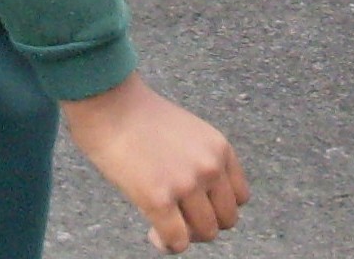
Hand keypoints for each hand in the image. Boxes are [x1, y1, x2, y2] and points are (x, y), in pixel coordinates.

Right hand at [60, 75, 246, 251]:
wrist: (113, 109)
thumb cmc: (143, 122)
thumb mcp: (191, 135)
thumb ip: (202, 162)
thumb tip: (202, 205)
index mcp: (220, 148)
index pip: (240, 197)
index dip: (218, 208)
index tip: (196, 206)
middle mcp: (210, 166)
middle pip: (227, 220)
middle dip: (204, 225)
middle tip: (179, 218)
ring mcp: (186, 183)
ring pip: (205, 234)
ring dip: (186, 236)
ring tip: (164, 224)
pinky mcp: (159, 199)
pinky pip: (177, 241)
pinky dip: (166, 244)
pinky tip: (152, 231)